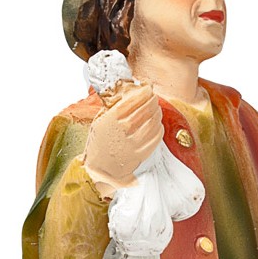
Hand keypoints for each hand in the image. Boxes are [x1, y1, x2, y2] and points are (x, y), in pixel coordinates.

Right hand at [83, 83, 163, 197]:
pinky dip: (159, 128)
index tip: (148, 89)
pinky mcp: (141, 154)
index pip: (133, 101)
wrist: (99, 169)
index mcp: (111, 119)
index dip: (144, 93)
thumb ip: (112, 108)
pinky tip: (157, 124)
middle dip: (153, 101)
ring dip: (157, 113)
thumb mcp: (99, 121)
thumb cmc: (98, 144)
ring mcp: (133, 143)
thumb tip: (126, 94)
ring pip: (153, 122)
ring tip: (156, 109)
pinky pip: (156, 137)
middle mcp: (123, 130)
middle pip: (145, 110)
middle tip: (154, 98)